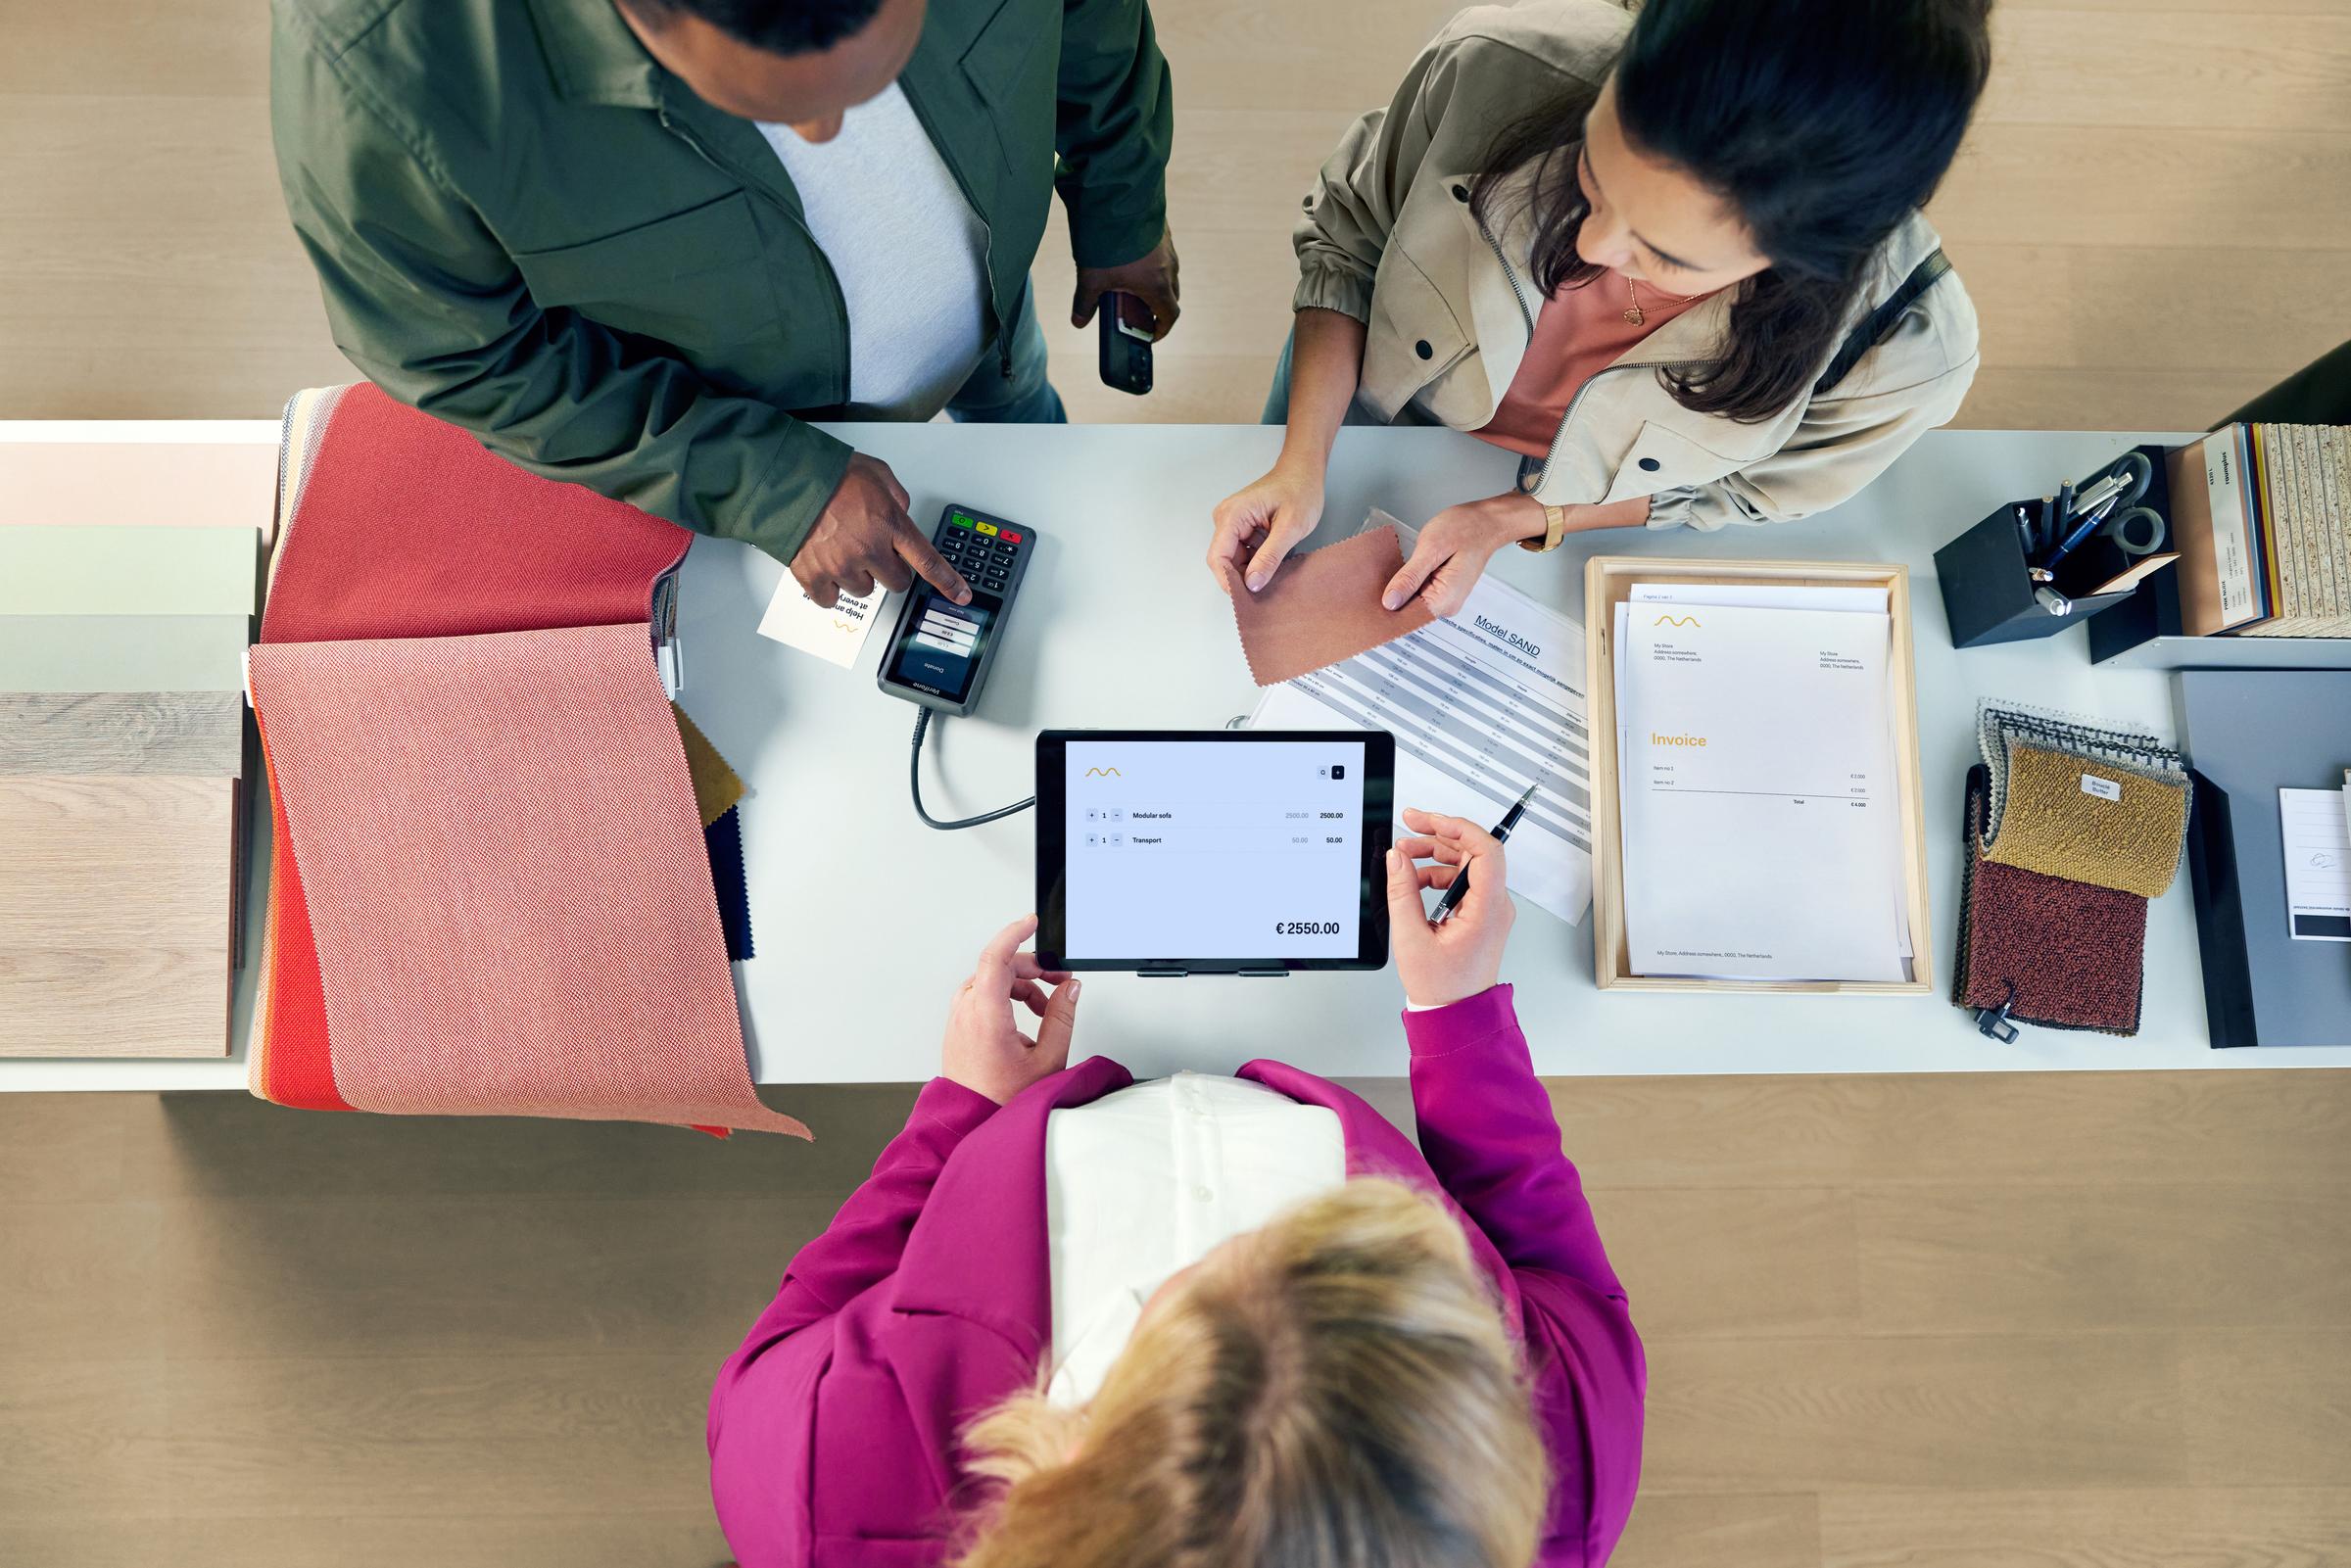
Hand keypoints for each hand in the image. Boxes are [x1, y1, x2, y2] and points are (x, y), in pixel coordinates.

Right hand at [791, 454, 970, 609]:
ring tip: (842, 548)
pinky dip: (829, 587)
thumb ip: (896, 497)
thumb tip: (900, 512)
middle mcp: (869, 549)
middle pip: (897, 583)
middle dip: (890, 569)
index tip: (961, 595)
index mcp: (890, 524)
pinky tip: (825, 565)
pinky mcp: (813, 576)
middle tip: (873, 549)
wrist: (786, 478)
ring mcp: (841, 565)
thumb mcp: (877, 473)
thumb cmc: (830, 472)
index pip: (929, 561)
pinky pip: (831, 599)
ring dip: (859, 575)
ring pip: (864, 590)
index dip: (948, 582)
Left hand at [941, 915, 1081, 1104]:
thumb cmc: (1003, 1099)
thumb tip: (1071, 988)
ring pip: (992, 981)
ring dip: (1022, 986)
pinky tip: (1026, 1019)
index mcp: (986, 1016)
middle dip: (1034, 970)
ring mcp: (958, 1018)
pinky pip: (982, 996)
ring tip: (1046, 1010)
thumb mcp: (1047, 1059)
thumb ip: (1062, 1017)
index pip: (996, 957)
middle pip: (1000, 968)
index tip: (1032, 922)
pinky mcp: (958, 1026)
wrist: (973, 1121)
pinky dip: (1007, 998)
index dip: (1015, 933)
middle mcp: (966, 1011)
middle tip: (1061, 982)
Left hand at [1073, 228, 1179, 341]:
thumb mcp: (1091, 277)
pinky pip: (1163, 254)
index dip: (1162, 329)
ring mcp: (1168, 248)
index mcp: (1157, 286)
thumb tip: (1078, 321)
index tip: (1151, 334)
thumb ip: (1086, 302)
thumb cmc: (1107, 243)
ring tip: (1133, 282)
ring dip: (1156, 283)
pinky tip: (1132, 258)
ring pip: (1168, 273)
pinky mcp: (1163, 231)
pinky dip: (1153, 263)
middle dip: (1158, 307)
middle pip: (1171, 296)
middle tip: (1139, 310)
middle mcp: (1169, 268)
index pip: (1170, 315)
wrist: (1116, 200)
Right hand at [1208, 455, 1325, 592]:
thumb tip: (1252, 584)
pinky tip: (1274, 562)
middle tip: (1267, 589)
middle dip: (1243, 578)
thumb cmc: (1300, 489)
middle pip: (1224, 561)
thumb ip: (1270, 557)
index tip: (1247, 598)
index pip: (1218, 558)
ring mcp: (1233, 523)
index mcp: (1233, 515)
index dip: (1229, 582)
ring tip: (1275, 573)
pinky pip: (1244, 552)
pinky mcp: (1242, 527)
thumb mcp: (1290, 528)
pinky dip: (1257, 561)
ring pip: (1235, 559)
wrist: (1305, 470)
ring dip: (1252, 570)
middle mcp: (1226, 519)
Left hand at [1382, 492, 1546, 617]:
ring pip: (1410, 602)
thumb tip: (1390, 601)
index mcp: (1444, 600)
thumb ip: (1410, 577)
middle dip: (1390, 598)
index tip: (1366, 605)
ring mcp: (1445, 598)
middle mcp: (1446, 604)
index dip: (1385, 612)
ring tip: (1387, 574)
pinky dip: (1407, 583)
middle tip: (1372, 584)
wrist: (1487, 521)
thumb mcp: (1431, 548)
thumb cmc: (1466, 528)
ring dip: (1398, 589)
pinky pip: (1418, 592)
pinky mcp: (1441, 589)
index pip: (1406, 618)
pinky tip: (1401, 571)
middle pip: (1407, 611)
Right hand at [1387, 808, 1515, 1007]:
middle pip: (1472, 852)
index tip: (1427, 820)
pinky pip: (1459, 882)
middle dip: (1437, 836)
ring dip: (1433, 856)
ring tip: (1403, 858)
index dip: (1457, 827)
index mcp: (1487, 909)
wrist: (1454, 1014)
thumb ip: (1402, 892)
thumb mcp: (1412, 937)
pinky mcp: (1478, 914)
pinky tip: (1413, 882)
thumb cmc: (1443, 988)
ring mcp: (1488, 909)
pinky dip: (1435, 875)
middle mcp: (1494, 905)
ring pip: (1464, 865)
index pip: (1485, 850)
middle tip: (1409, 828)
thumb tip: (1396, 859)